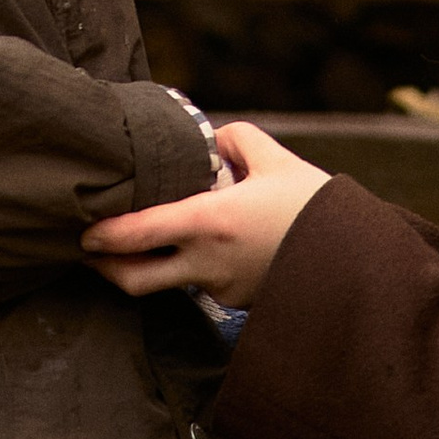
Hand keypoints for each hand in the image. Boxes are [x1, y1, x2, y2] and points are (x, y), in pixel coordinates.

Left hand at [82, 122, 330, 306]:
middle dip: (103, 268)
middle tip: (84, 250)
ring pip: (165, 283)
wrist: (358, 261)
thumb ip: (233, 139)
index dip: (103, 234)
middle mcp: (208, 262)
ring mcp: (221, 286)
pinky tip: (185, 245)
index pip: (140, 234)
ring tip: (126, 244)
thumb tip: (210, 140)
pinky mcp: (236, 298)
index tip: (80, 229)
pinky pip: (197, 282)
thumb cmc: (313, 206)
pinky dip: (182, 266)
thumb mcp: (273, 159)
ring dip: (143, 266)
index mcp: (211, 222)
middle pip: (136, 279)